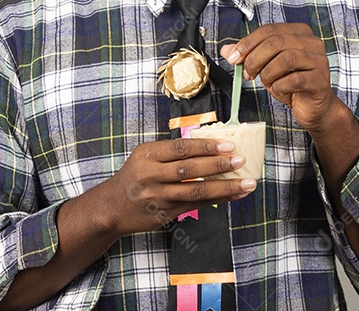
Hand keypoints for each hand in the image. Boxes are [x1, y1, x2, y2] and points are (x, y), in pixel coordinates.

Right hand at [100, 138, 255, 236]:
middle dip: (219, 165)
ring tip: (247, 183)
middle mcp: (151, 175)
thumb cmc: (134, 177)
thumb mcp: (145, 157)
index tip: (228, 145)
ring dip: (225, 187)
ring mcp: (158, 197)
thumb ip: (171, 152)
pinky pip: (196, 206)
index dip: (206, 146)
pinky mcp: (165, 214)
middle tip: (241, 160)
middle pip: (190, 169)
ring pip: (196, 191)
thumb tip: (210, 145)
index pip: (181, 148)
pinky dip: (218, 200)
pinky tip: (233, 196)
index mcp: (147, 155)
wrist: (111, 208)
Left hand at [221, 23, 341, 134]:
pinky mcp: (320, 80)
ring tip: (267, 83)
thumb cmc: (291, 83)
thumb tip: (226, 50)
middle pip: (275, 42)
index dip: (247, 43)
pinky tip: (280, 91)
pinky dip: (280, 87)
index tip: (233, 58)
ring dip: (268, 74)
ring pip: (285, 60)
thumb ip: (249, 55)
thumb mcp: (267, 66)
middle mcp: (312, 42)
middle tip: (247, 74)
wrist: (314, 106)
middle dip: (255, 59)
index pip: (268, 29)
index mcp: (299, 32)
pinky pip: (294, 80)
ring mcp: (319, 60)